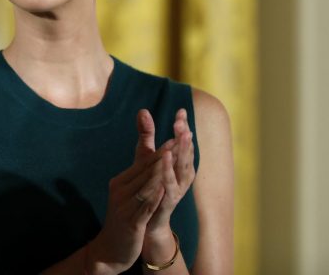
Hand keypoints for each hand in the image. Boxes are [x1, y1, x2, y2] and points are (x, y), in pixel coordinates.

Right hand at [87, 116, 166, 272]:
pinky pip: (144, 208)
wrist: (110, 248)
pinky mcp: (130, 223)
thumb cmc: (123, 217)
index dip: (160, 151)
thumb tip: (151, 152)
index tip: (174, 137)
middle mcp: (119, 191)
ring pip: (145, 187)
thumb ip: (139, 172)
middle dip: (162, 156)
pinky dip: (153, 197)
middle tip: (177, 140)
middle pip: (144, 171)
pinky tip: (163, 189)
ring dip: (159, 172)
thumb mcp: (128, 193)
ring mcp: (124, 207)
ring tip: (172, 159)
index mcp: (119, 182)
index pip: (142, 164)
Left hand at [139, 109, 195, 245]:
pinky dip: (168, 175)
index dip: (183, 127)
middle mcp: (183, 175)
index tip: (181, 110)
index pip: (183, 141)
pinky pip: (170, 187)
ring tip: (178, 138)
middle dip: (184, 137)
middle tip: (181, 123)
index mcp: (180, 163)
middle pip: (186, 153)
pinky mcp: (169, 201)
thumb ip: (146, 135)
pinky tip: (165, 162)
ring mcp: (178, 188)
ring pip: (182, 169)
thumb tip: (142, 110)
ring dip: (181, 154)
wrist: (146, 218)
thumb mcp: (146, 156)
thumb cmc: (149, 183)